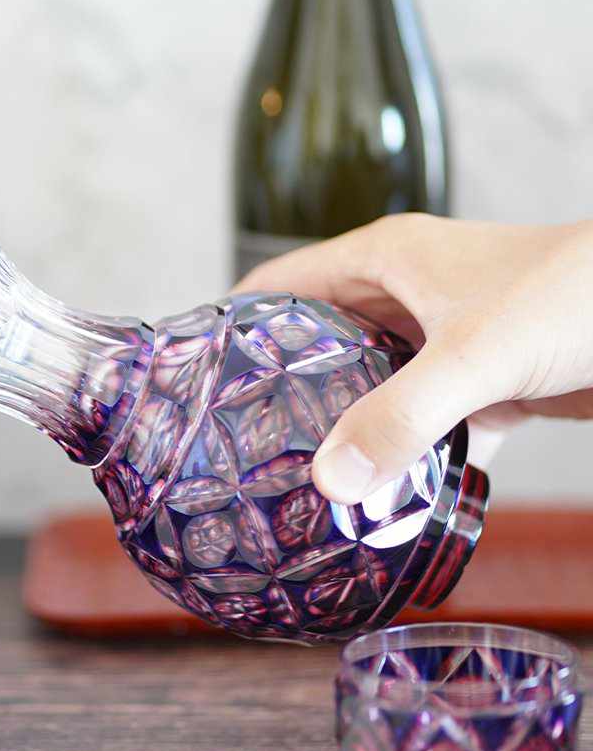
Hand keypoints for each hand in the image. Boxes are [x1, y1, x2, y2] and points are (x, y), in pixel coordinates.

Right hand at [235, 214, 592, 503]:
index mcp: (383, 260)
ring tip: (294, 474)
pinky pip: (422, 417)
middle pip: (317, 339)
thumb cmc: (577, 295)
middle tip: (238, 442)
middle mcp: (403, 293)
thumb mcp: (474, 353)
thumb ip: (401, 416)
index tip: (196, 376)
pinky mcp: (480, 379)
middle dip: (282, 387)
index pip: (279, 283)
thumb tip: (331, 482)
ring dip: (342, 423)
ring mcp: (442, 337)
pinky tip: (380, 490)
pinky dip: (403, 450)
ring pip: (369, 383)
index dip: (234, 323)